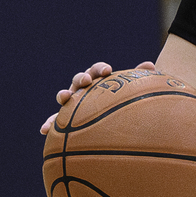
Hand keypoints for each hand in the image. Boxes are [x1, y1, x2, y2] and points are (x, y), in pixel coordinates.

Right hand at [40, 60, 154, 134]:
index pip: (97, 71)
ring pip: (66, 97)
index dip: (100, 69)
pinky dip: (50, 123)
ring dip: (64, 95)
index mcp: (98, 80)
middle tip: (86, 80)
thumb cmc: (122, 101)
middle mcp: (84, 89)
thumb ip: (138, 79)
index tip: (107, 70)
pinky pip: (57, 121)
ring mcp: (74, 103)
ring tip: (64, 97)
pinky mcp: (67, 118)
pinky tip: (44, 130)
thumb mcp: (132, 92)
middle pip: (79, 80)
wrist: (112, 114)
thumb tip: (150, 66)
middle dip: (81, 78)